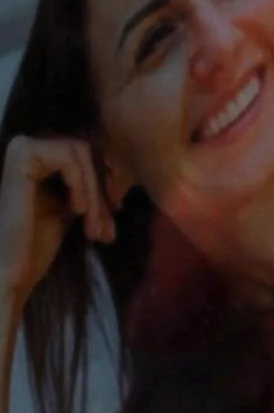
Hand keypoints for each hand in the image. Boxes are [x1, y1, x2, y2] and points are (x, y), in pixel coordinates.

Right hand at [0, 131, 110, 315]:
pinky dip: (82, 186)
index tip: (109, 221)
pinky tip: (76, 211)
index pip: (88, 155)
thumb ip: (90, 186)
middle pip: (87, 151)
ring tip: (93, 227)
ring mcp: (22, 147)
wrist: (12, 267)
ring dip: (94, 194)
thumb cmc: (40, 242)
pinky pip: (70, 157)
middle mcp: (27, 144)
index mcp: (39, 155)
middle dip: (101, 193)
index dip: (104, 187)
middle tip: (105, 230)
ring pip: (82, 153)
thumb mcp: (73, 207)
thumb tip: (122, 172)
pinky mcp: (22, 155)